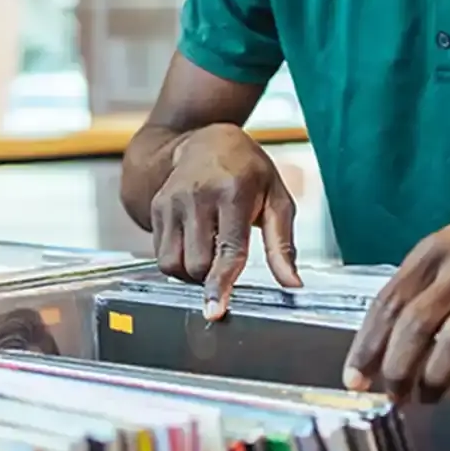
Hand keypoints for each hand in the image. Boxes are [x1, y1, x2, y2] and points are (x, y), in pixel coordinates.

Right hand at [150, 123, 301, 318]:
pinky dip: (178, 261)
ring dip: (192, 274)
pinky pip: (160, 254)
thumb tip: (292, 284)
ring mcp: (173, 201)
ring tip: (211, 253)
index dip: (221, 283)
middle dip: (212, 277)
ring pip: (173, 265)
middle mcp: (198, 195)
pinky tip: (195, 243)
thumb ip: (283, 245)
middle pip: (197, 264)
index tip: (215, 310)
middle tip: (226, 260)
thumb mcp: (277, 199)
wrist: (208, 139)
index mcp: (234, 192)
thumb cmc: (249, 171)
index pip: (227, 249)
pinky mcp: (157, 207)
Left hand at [342, 198, 449, 403]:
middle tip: (394, 396)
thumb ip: (419, 283)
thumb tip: (381, 338)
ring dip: (435, 380)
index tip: (355, 379)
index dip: (368, 345)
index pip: (390, 301)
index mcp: (436, 249)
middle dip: (398, 369)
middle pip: (417, 326)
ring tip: (428, 397)